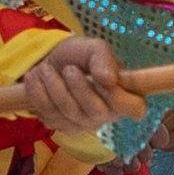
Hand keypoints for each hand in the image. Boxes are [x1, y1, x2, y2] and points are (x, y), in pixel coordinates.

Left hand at [10, 34, 131, 140]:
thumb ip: (104, 59)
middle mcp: (107, 114)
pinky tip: (37, 79)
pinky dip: (38, 93)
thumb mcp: (93, 48)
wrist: (49, 61)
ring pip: (68, 112)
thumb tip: (109, 80)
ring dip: (53, 86)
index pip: (136, 109)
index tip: (105, 82)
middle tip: (68, 68)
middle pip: (96, 111)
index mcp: (124, 94)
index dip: (121, 99)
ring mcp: (83, 124)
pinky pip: (48, 114)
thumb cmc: (79, 55)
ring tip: (46, 68)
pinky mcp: (60, 126)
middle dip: (78, 88)